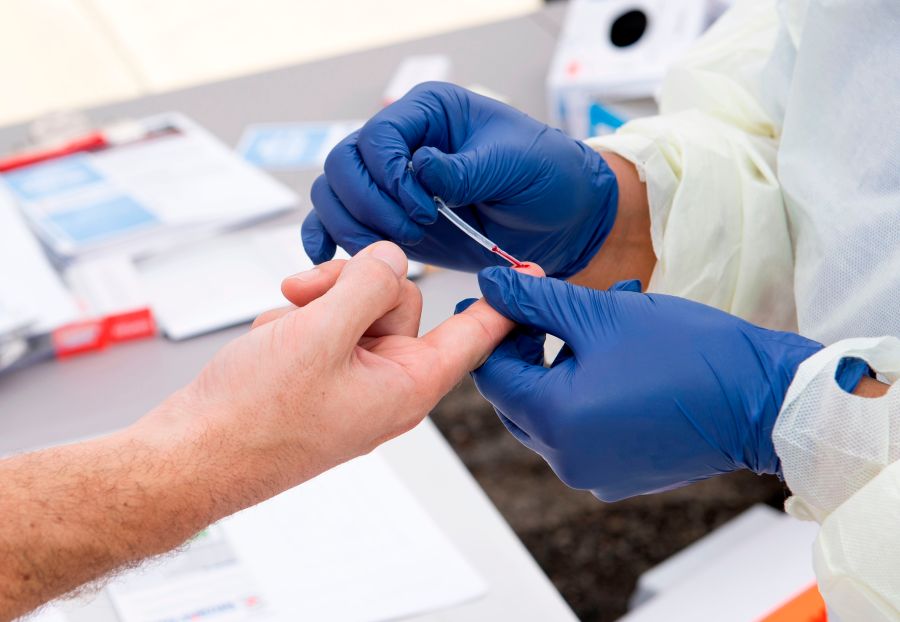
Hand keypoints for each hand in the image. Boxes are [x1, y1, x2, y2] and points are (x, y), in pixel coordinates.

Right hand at [149, 242, 543, 508]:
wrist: (193, 453)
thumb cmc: (255, 415)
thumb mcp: (319, 335)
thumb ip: (366, 287)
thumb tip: (391, 257)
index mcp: (406, 385)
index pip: (471, 336)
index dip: (502, 301)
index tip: (534, 271)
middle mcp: (387, 383)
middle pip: (400, 301)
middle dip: (351, 288)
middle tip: (305, 299)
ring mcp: (353, 380)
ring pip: (358, 306)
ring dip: (318, 304)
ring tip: (280, 329)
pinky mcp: (323, 375)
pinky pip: (327, 324)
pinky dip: (298, 321)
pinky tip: (272, 343)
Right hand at [302, 82, 617, 277]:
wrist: (560, 219)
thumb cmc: (546, 177)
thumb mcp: (515, 165)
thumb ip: (466, 169)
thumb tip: (420, 168)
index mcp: (429, 113)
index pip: (378, 135)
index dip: (389, 176)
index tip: (424, 209)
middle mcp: (401, 143)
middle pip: (343, 164)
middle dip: (370, 204)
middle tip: (412, 233)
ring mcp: (390, 182)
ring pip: (334, 195)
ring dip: (353, 226)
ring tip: (395, 253)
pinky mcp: (389, 218)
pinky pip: (338, 220)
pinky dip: (327, 237)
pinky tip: (328, 256)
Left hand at [466, 269, 825, 500]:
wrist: (766, 402)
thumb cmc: (687, 353)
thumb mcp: (601, 314)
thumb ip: (535, 300)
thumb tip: (489, 285)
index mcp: (554, 421)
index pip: (493, 374)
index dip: (494, 329)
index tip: (506, 296)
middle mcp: (566, 459)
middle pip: (518, 396)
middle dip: (529, 345)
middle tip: (552, 302)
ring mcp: (595, 472)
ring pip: (551, 410)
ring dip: (565, 361)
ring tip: (602, 314)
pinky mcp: (622, 474)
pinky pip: (583, 428)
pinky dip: (589, 390)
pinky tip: (620, 353)